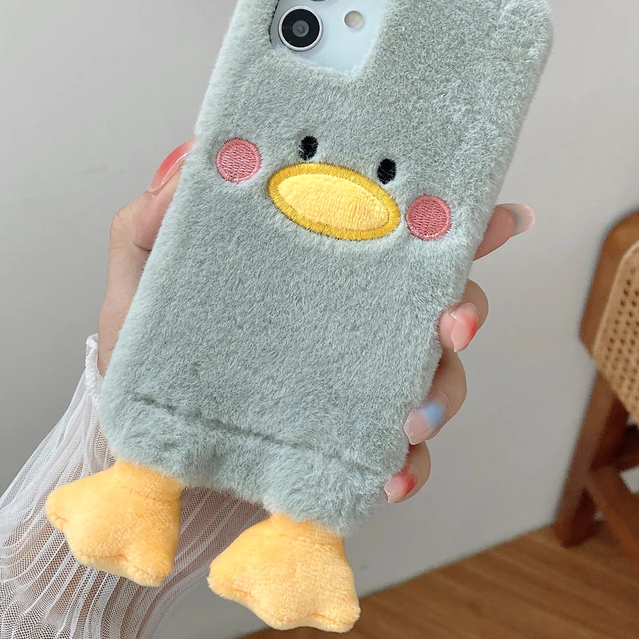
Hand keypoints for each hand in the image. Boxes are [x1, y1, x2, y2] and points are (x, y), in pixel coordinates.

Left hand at [96, 141, 534, 504]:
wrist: (134, 455)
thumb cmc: (146, 358)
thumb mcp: (140, 284)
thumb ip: (150, 225)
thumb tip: (195, 162)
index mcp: (319, 272)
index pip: (399, 236)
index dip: (460, 223)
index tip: (503, 216)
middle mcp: (353, 324)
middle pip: (443, 304)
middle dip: (467, 308)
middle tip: (451, 325)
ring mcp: (359, 388)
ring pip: (440, 381)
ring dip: (442, 395)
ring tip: (410, 420)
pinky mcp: (351, 450)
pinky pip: (406, 459)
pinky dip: (411, 467)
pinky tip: (391, 477)